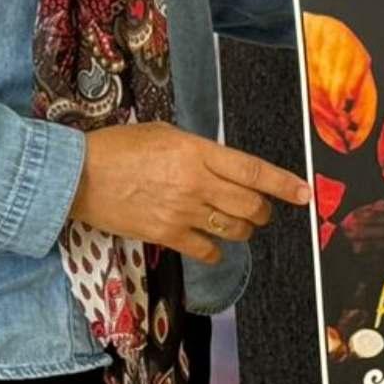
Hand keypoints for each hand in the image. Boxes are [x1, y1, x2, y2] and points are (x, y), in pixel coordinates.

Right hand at [68, 121, 308, 264]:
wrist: (79, 176)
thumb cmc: (119, 147)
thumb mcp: (165, 133)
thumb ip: (198, 150)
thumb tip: (220, 163)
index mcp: (198, 152)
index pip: (253, 170)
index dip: (283, 184)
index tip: (304, 193)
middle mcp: (196, 183)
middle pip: (250, 205)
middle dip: (263, 211)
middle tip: (261, 210)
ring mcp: (182, 212)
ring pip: (234, 229)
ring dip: (244, 230)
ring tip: (239, 225)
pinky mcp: (166, 235)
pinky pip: (206, 250)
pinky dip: (216, 250)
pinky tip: (212, 244)